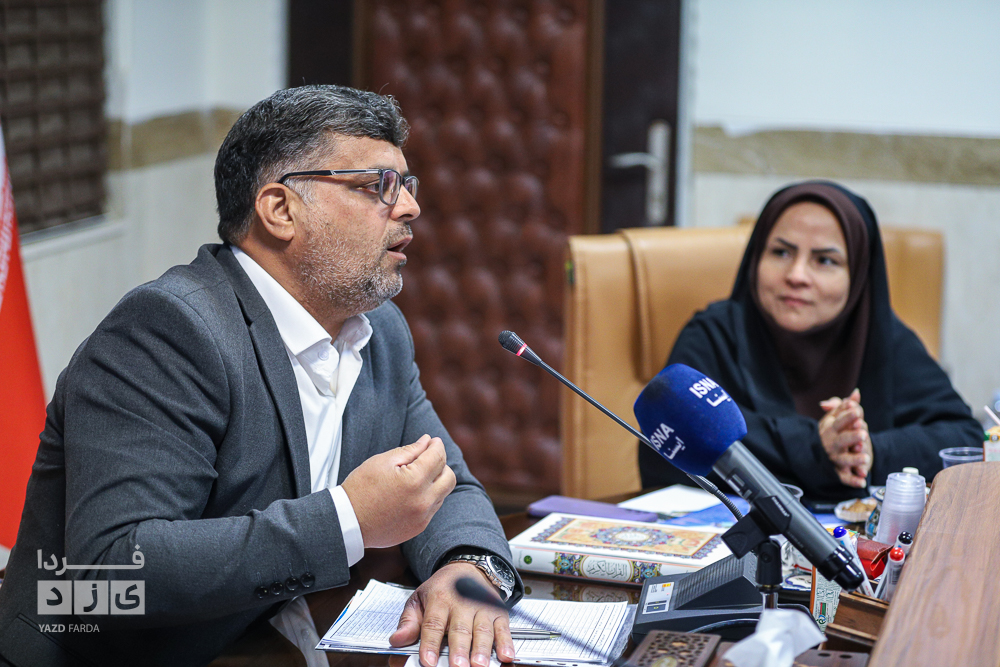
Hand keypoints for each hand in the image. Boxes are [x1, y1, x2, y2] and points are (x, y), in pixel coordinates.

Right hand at [342, 434, 455, 547]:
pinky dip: (427, 497)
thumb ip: (410, 450)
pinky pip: (432, 508)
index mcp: (414, 481)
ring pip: (442, 493)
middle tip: (427, 459)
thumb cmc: (361, 487)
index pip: (438, 457)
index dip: (436, 445)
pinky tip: (410, 493)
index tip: (433, 441)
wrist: (347, 522)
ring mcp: (422, 517)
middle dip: (441, 464)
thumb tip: (427, 441)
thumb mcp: (382, 461)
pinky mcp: (418, 528)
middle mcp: (423, 501)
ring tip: (415, 477)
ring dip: (435, 482)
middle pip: (449, 477)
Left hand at [389, 561, 514, 666]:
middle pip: (460, 629)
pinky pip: (503, 628)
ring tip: (479, 665)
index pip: (433, 624)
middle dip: (459, 649)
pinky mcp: (498, 613)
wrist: (468, 568)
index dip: (430, 643)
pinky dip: (506, 642)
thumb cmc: (442, 588)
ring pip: (482, 630)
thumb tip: (396, 640)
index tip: (428, 661)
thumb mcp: (419, 599)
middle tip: (457, 666)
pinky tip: (506, 655)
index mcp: (439, 598)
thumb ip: (408, 622)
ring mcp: (482, 607)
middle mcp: (462, 603)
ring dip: (482, 649)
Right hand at [818, 389, 871, 487]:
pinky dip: (852, 480)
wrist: (823, 452)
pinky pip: (844, 477)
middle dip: (851, 437)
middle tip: (863, 433)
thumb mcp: (835, 417)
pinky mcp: (839, 471)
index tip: (857, 411)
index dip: (847, 417)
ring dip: (853, 459)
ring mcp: (835, 458)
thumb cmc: (833, 431)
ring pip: (843, 460)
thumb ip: (845, 406)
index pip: (837, 422)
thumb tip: (856, 393)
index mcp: (829, 429)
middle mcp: (831, 444)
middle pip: (840, 440)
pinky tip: (862, 481)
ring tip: (865, 457)